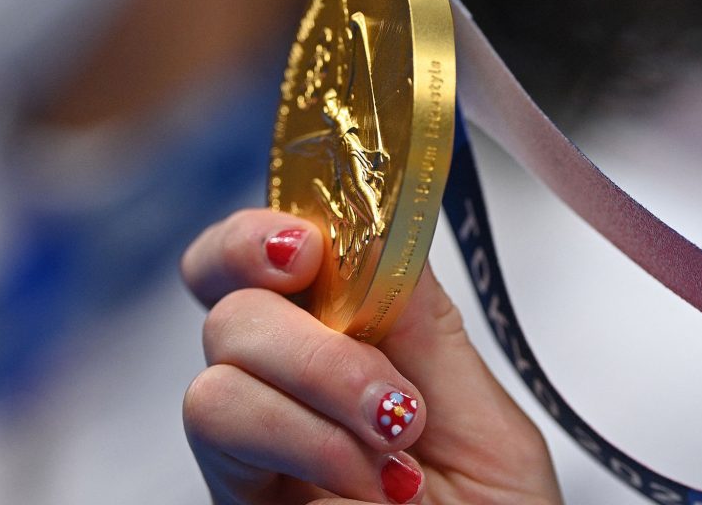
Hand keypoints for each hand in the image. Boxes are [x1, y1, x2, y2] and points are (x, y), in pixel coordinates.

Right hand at [181, 209, 562, 503]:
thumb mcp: (484, 417)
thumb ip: (424, 326)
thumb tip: (376, 223)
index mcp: (357, 342)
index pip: (276, 254)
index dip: (271, 228)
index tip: (310, 242)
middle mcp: (295, 381)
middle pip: (229, 291)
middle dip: (314, 331)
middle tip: (392, 388)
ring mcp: (259, 440)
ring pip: (218, 360)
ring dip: (318, 390)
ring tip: (395, 445)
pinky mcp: (236, 493)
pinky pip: (220, 423)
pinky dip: (302, 441)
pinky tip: (368, 483)